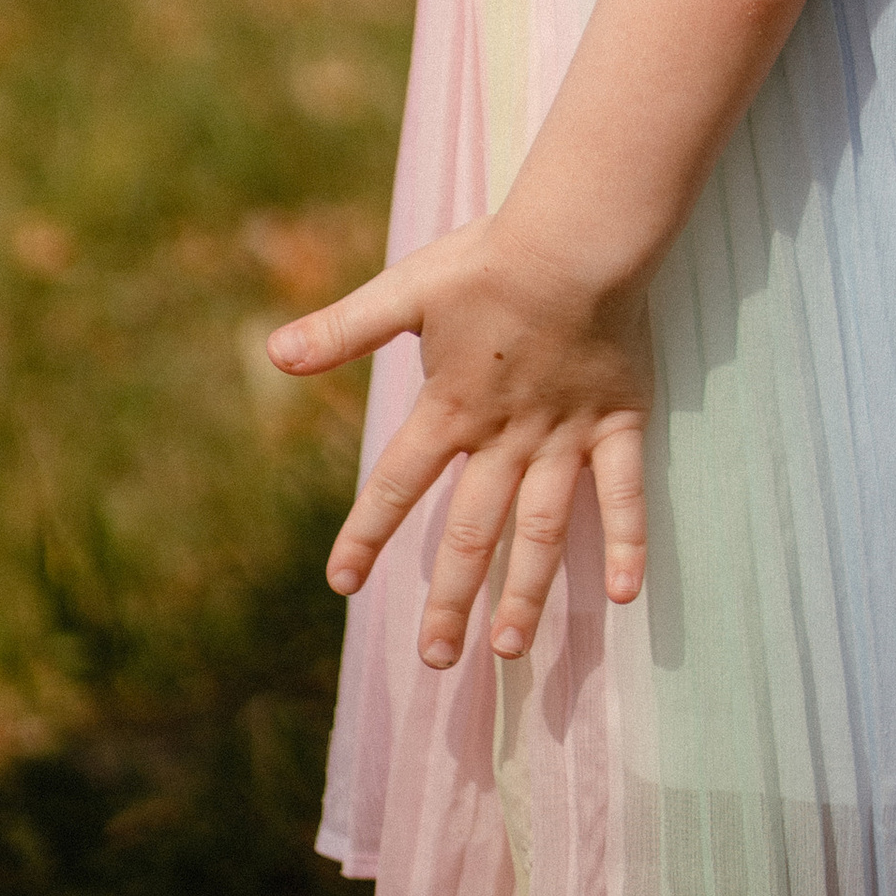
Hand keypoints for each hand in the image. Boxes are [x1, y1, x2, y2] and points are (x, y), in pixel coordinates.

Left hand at [268, 216, 650, 671]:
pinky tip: (625, 595)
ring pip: (542, 528)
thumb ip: (344, 329)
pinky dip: (625, 540)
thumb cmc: (490, 259)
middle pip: (472, 529)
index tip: (341, 584)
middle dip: (451, 598)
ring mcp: (565, 434)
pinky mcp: (618, 421)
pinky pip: (623, 491)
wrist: (578, 235)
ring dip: (525, 590)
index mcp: (451, 407)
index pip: (398, 483)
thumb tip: (271, 353)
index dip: (367, 534)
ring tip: (508, 649)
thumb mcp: (406, 289)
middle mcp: (506, 436)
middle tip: (435, 660)